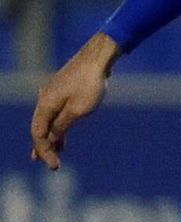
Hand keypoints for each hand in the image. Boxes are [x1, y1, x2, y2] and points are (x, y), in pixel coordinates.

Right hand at [30, 32, 120, 169]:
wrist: (99, 56)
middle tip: (47, 162)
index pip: (39, 134)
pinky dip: (59, 122)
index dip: (44, 151)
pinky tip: (64, 130)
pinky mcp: (64, 87)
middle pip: (40, 127)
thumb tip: (51, 138)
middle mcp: (44, 98)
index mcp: (45, 105)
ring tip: (55, 151)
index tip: (54, 166)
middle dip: (44, 146)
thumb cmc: (90, 83)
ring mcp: (53, 92)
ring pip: (49, 118)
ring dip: (52, 135)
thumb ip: (62, 126)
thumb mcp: (77, 110)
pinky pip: (57, 110)